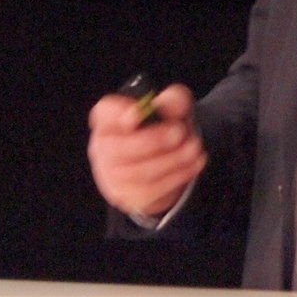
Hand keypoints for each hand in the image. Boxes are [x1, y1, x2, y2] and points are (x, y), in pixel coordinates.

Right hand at [87, 84, 205, 219]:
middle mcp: (103, 146)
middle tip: (180, 132)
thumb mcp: (170, 109)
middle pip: (117, 147)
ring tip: (194, 148)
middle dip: (152, 140)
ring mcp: (111, 174)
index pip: (104, 113)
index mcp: (108, 118)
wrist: (161, 164)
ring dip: (170, 160)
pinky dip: (176, 176)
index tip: (138, 114)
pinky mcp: (126, 196)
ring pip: (136, 172)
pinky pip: (150, 190)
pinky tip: (193, 163)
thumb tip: (172, 105)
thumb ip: (173, 101)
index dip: (118, 113)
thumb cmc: (160, 130)